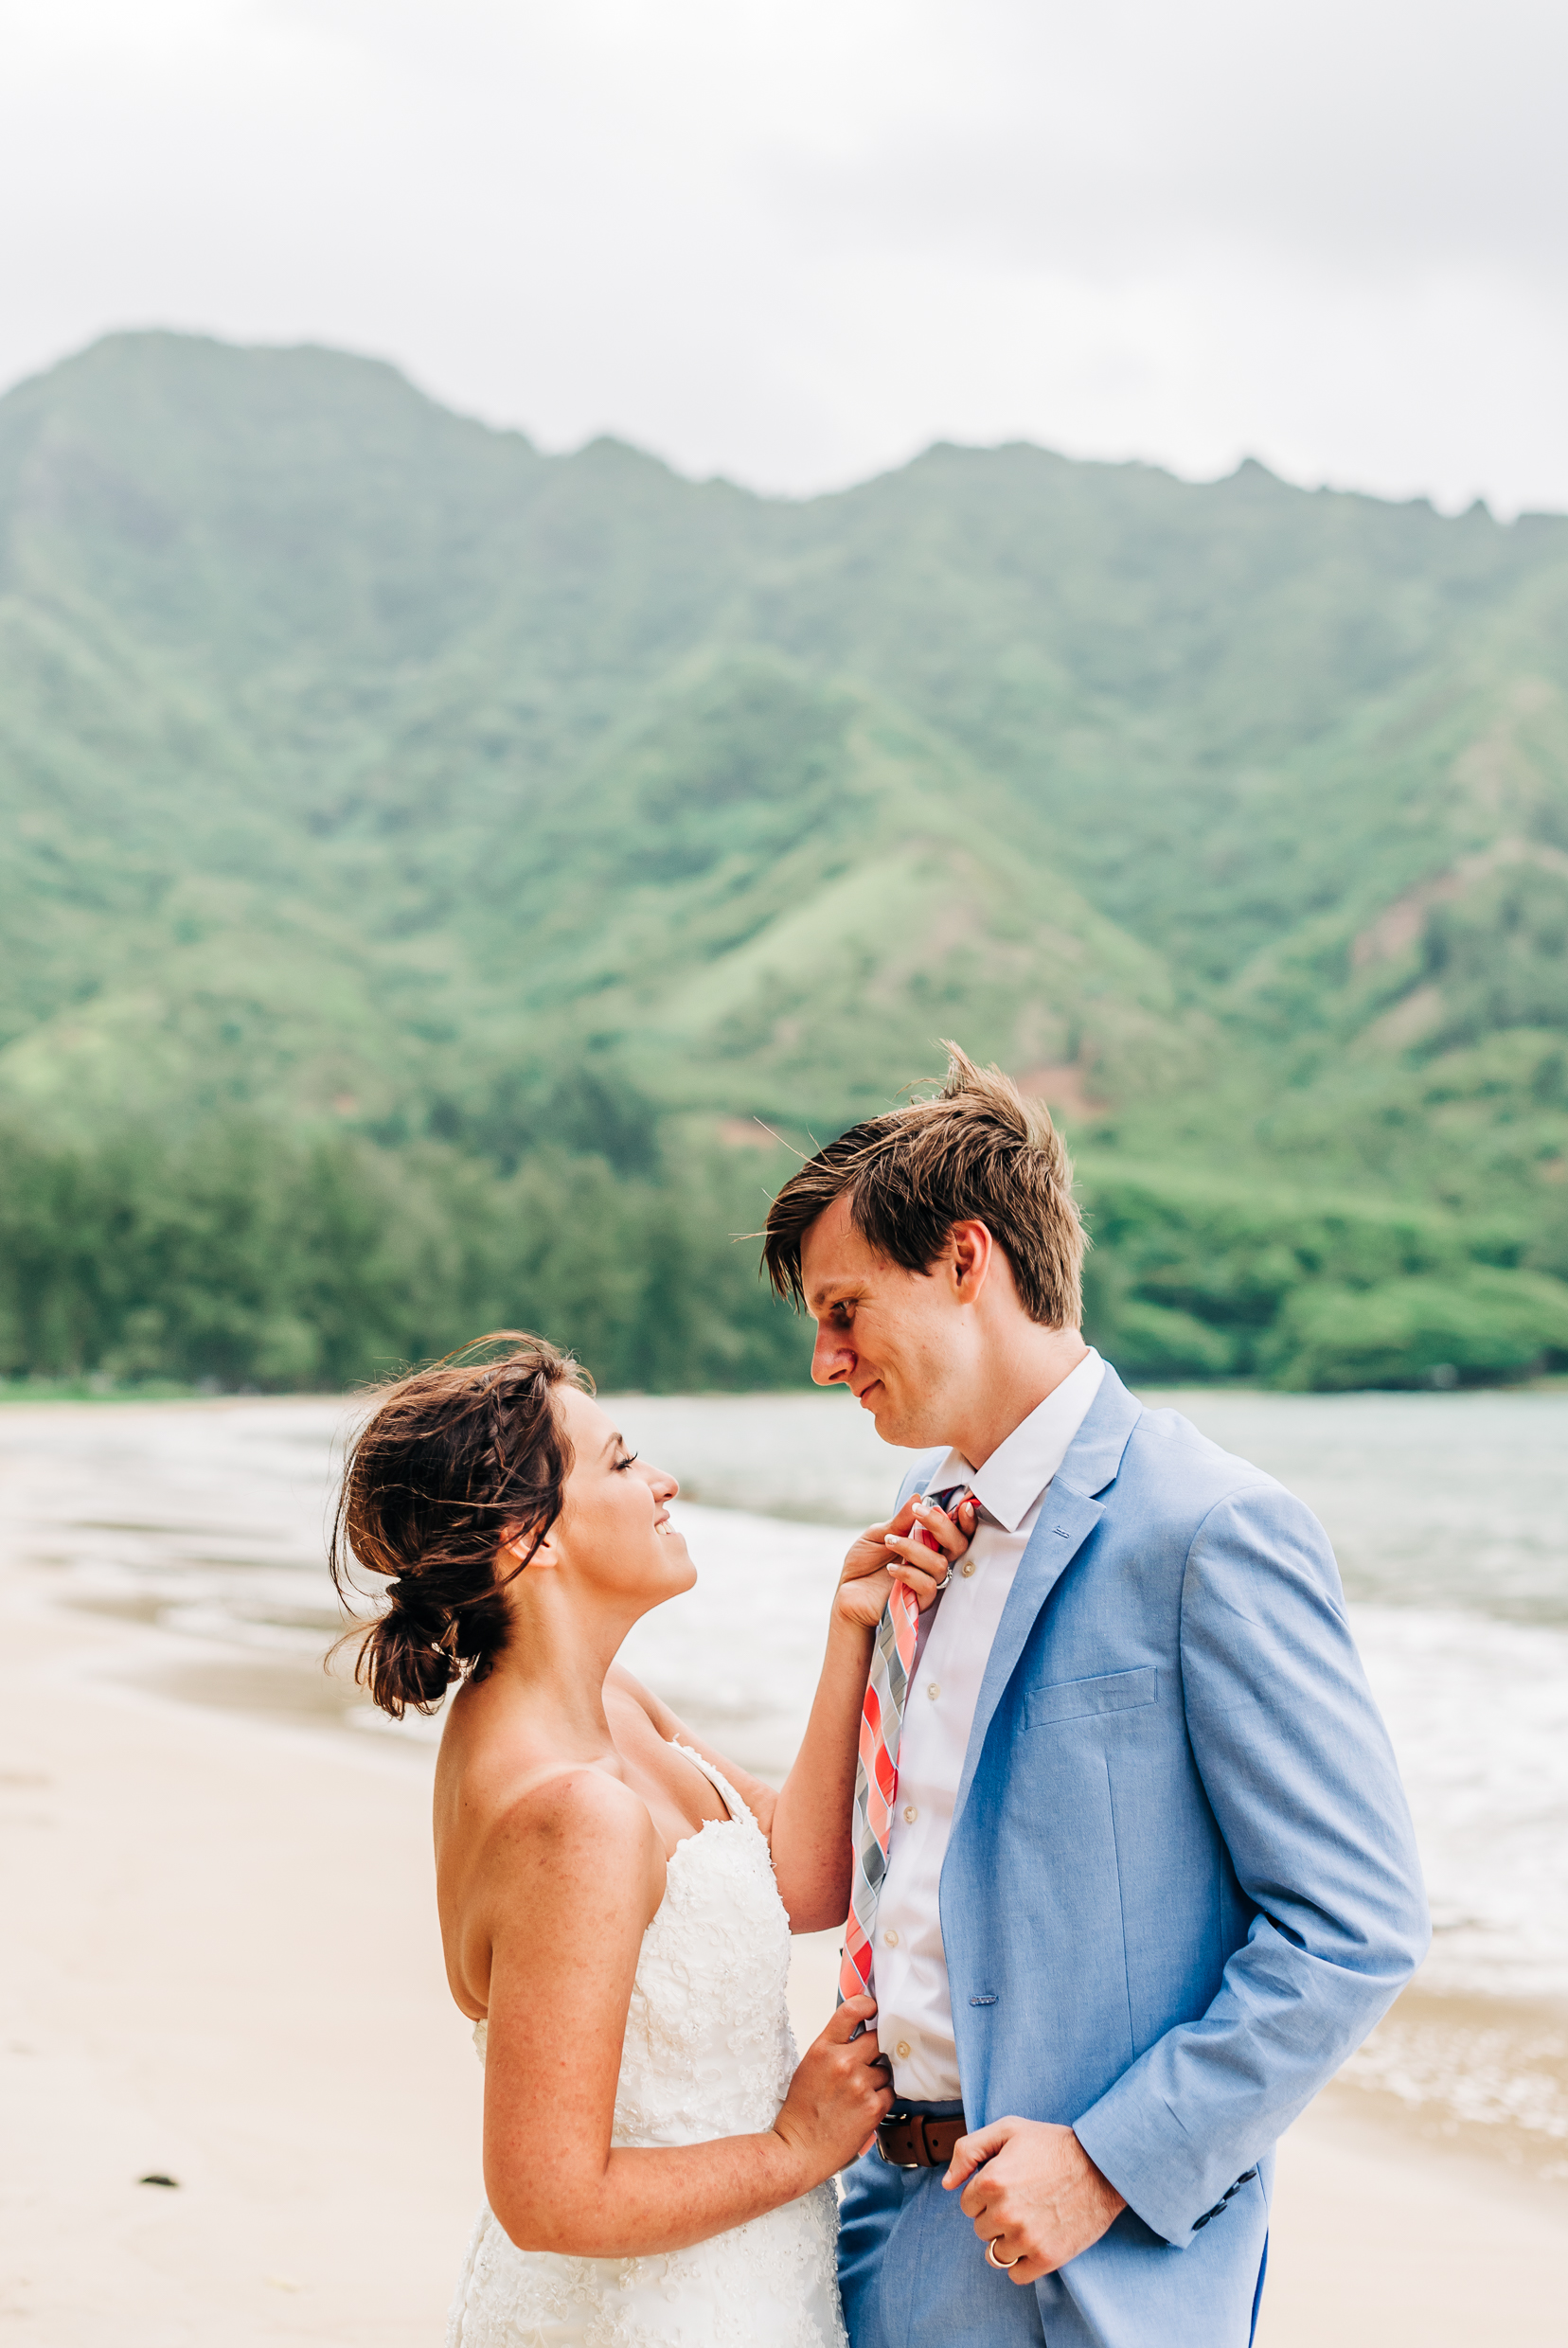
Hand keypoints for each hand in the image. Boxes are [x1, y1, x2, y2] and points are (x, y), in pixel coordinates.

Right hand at [772, 1995, 893, 2184]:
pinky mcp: (873, 2107)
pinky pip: (890, 2092)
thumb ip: (833, 2048)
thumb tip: (859, 2033)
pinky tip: (865, 2107)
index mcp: (823, 2048)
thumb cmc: (802, 2110)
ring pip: (885, 2068)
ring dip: (878, 2078)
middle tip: (866, 2064)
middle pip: (877, 2038)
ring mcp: (860, 2084)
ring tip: (859, 2094)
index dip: (867, 2004)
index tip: (873, 2008)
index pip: (851, 2010)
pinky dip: (882, 2098)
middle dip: (875, 2049)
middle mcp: (843, 2062)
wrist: (799, 2149)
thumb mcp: (810, 2067)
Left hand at [834, 1495, 976, 1631]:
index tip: (962, 1505)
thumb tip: (917, 1497)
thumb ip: (900, 1521)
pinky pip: (928, 1586)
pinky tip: (890, 1569)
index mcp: (927, 1542)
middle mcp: (932, 1560)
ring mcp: (928, 1581)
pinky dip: (909, 1573)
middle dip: (942, 1525)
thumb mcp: (878, 1534)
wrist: (848, 1592)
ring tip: (890, 1542)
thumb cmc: (864, 1562)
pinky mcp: (920, 1601)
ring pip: (940, 1564)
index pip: (956, 1530)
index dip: (966, 1519)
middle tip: (918, 1513)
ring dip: (914, 1548)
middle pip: (958, 1544)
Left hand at [944, 2118, 1125, 2281]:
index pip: (966, 2203)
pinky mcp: (1046, 2258)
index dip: (985, 2194)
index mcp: (991, 2181)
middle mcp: (1004, 2212)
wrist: (1103, 2166)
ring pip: (995, 2253)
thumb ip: (969, 2150)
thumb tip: (947, 2183)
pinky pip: (1016, 2274)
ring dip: (1008, 2241)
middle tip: (1022, 2200)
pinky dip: (1021, 2263)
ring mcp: (1026, 2238)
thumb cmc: (1054, 2144)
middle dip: (995, 2216)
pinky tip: (1035, 2241)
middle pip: (980, 2229)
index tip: (1007, 2185)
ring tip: (1030, 2220)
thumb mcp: (1009, 2129)